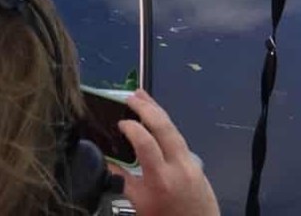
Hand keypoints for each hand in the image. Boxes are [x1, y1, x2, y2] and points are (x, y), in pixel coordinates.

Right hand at [111, 89, 218, 215]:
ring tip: (142, 97)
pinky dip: (166, 125)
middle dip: (146, 107)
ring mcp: (191, 164)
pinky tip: (157, 120)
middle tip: (129, 97)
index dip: (131, 127)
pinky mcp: (197, 164)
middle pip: (164, 127)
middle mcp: (179, 167)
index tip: (120, 122)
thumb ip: (120, 179)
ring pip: (174, 129)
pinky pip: (180, 138)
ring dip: (157, 111)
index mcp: (161, 179)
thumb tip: (103, 159)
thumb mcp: (138, 202)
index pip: (146, 142)